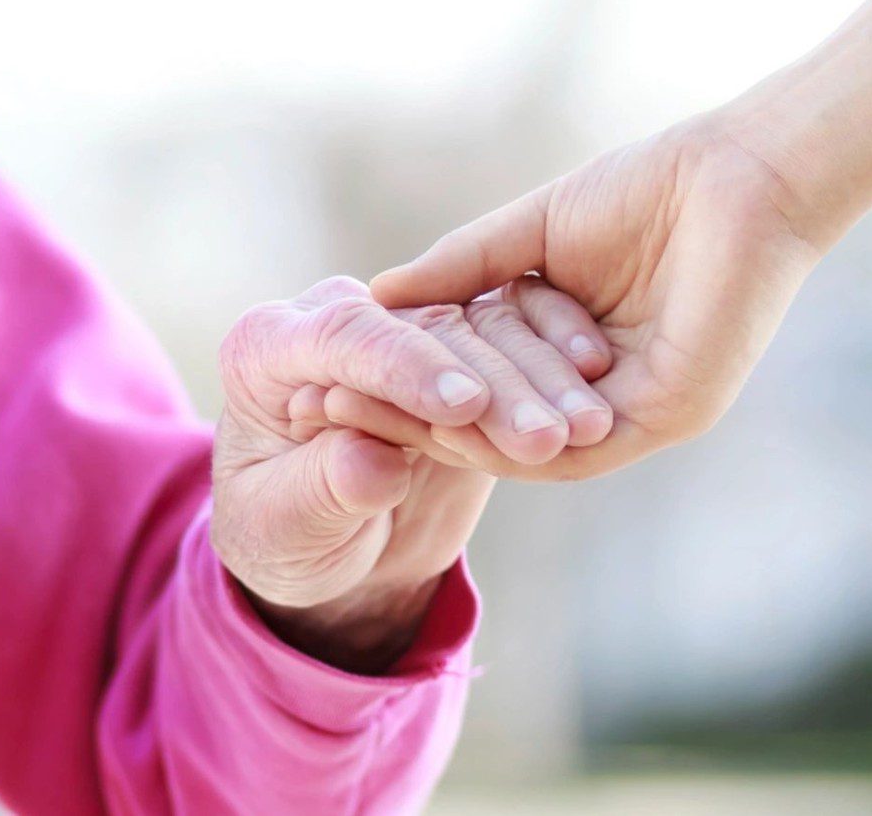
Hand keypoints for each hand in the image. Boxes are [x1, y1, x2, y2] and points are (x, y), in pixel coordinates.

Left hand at [211, 276, 611, 671]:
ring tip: (590, 431)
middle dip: (494, 382)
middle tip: (547, 436)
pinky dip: (558, 376)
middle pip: (429, 332)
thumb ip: (323, 489)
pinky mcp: (462, 358)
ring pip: (485, 335)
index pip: (347, 337)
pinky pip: (518, 351)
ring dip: (541, 381)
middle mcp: (343, 321)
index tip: (463, 406)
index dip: (408, 369)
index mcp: (272, 345)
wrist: (317, 549)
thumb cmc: (282, 538)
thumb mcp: (284, 528)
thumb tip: (371, 465)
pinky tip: (598, 409)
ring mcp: (409, 334)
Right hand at [369, 114, 823, 480]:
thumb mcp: (529, 232)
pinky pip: (577, 447)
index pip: (478, 388)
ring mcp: (633, 413)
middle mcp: (598, 396)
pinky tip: (454, 418)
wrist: (735, 176)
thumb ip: (461, 269)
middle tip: (338, 414)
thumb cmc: (647, 191)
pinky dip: (511, 436)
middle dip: (416, 419)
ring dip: (456, 432)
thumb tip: (377, 298)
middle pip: (495, 423)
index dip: (409, 386)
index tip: (333, 382)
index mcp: (570, 356)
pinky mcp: (665, 416)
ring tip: (382, 416)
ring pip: (529, 442)